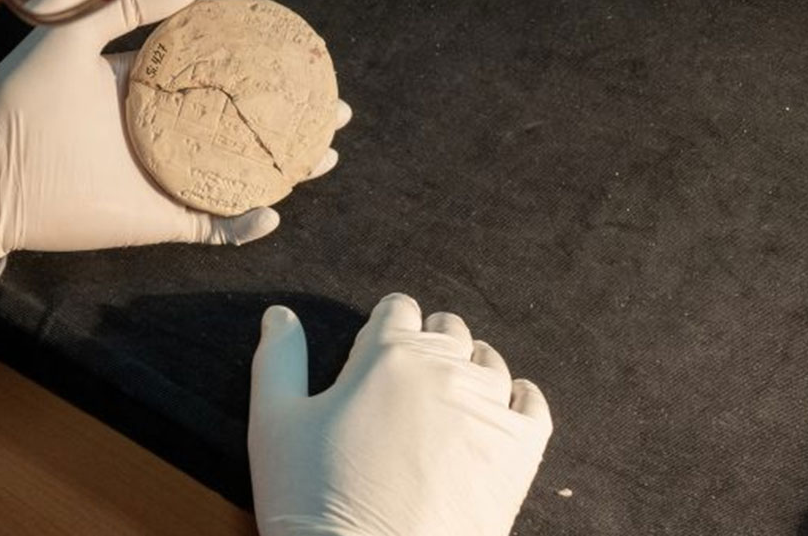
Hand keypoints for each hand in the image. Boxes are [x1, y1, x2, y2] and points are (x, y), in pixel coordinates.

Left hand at [0, 0, 351, 259]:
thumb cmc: (16, 96)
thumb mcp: (67, 30)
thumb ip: (120, 3)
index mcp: (144, 89)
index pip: (214, 74)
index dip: (256, 65)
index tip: (296, 53)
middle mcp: (161, 132)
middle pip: (242, 124)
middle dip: (291, 116)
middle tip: (333, 105)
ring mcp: (162, 177)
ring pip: (240, 173)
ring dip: (286, 167)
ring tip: (325, 153)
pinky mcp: (155, 219)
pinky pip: (211, 225)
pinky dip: (243, 224)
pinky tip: (273, 209)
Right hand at [249, 294, 551, 535]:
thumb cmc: (312, 498)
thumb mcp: (274, 423)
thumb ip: (278, 360)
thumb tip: (280, 315)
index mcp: (386, 355)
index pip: (398, 310)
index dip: (386, 326)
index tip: (378, 347)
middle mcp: (445, 371)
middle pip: (447, 330)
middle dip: (427, 343)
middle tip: (406, 378)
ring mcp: (488, 410)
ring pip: (489, 362)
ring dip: (468, 368)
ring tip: (446, 398)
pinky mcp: (519, 453)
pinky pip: (533, 405)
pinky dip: (519, 398)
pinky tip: (502, 407)